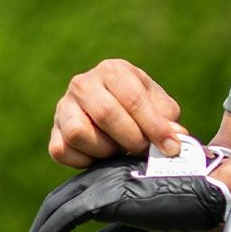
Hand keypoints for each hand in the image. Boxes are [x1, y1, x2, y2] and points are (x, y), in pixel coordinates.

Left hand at [20, 156, 230, 231]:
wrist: (212, 190)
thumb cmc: (192, 203)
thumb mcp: (152, 221)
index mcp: (118, 175)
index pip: (78, 194)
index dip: (59, 214)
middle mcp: (108, 174)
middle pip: (62, 199)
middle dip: (43, 225)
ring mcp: (105, 183)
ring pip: (58, 207)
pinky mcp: (106, 198)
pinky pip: (64, 219)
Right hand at [49, 59, 184, 167]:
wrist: (112, 115)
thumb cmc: (140, 109)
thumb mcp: (159, 107)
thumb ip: (168, 121)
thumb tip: (177, 138)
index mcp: (113, 70)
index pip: (133, 99)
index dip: (154, 127)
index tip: (170, 147)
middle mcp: (83, 83)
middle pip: (105, 114)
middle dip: (131, 138)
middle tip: (143, 149)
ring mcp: (63, 107)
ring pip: (79, 133)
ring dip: (105, 149)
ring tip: (118, 148)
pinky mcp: (53, 132)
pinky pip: (62, 151)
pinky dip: (84, 161)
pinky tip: (99, 156)